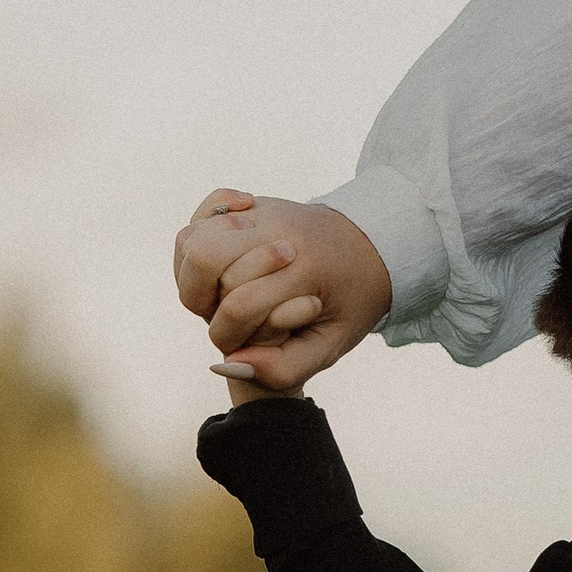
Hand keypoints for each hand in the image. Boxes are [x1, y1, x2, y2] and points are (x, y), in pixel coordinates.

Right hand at [172, 190, 392, 395]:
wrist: (378, 247)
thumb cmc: (351, 302)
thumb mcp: (330, 345)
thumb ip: (282, 367)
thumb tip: (225, 365)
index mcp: (303, 270)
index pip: (235, 307)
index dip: (235, 335)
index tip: (267, 332)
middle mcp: (278, 232)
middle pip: (205, 260)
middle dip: (212, 300)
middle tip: (244, 305)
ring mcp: (266, 212)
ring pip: (193, 238)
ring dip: (200, 272)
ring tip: (232, 283)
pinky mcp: (258, 203)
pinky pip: (208, 207)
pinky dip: (203, 226)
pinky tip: (230, 245)